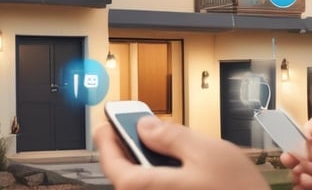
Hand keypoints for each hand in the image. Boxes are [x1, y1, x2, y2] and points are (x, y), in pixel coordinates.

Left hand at [94, 115, 268, 189]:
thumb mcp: (206, 151)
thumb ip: (171, 135)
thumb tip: (146, 127)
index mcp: (150, 189)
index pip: (113, 166)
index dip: (106, 143)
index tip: (104, 127)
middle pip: (129, 177)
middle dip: (128, 151)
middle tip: (131, 130)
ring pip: (147, 185)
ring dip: (147, 165)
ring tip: (156, 144)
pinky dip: (163, 178)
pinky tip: (176, 167)